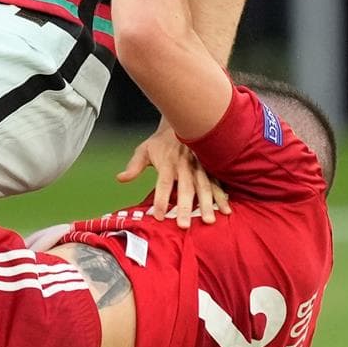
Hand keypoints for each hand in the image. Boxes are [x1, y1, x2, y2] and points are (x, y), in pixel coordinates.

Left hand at [116, 120, 230, 227]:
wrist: (183, 120)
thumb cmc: (162, 141)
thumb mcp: (145, 149)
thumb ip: (134, 165)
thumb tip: (120, 178)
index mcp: (168, 163)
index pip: (163, 183)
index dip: (160, 200)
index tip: (157, 217)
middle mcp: (184, 165)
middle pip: (185, 188)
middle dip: (185, 207)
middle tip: (184, 226)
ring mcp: (200, 166)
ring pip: (204, 187)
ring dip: (207, 204)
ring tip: (209, 221)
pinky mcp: (211, 167)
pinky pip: (218, 183)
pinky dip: (222, 196)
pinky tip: (227, 210)